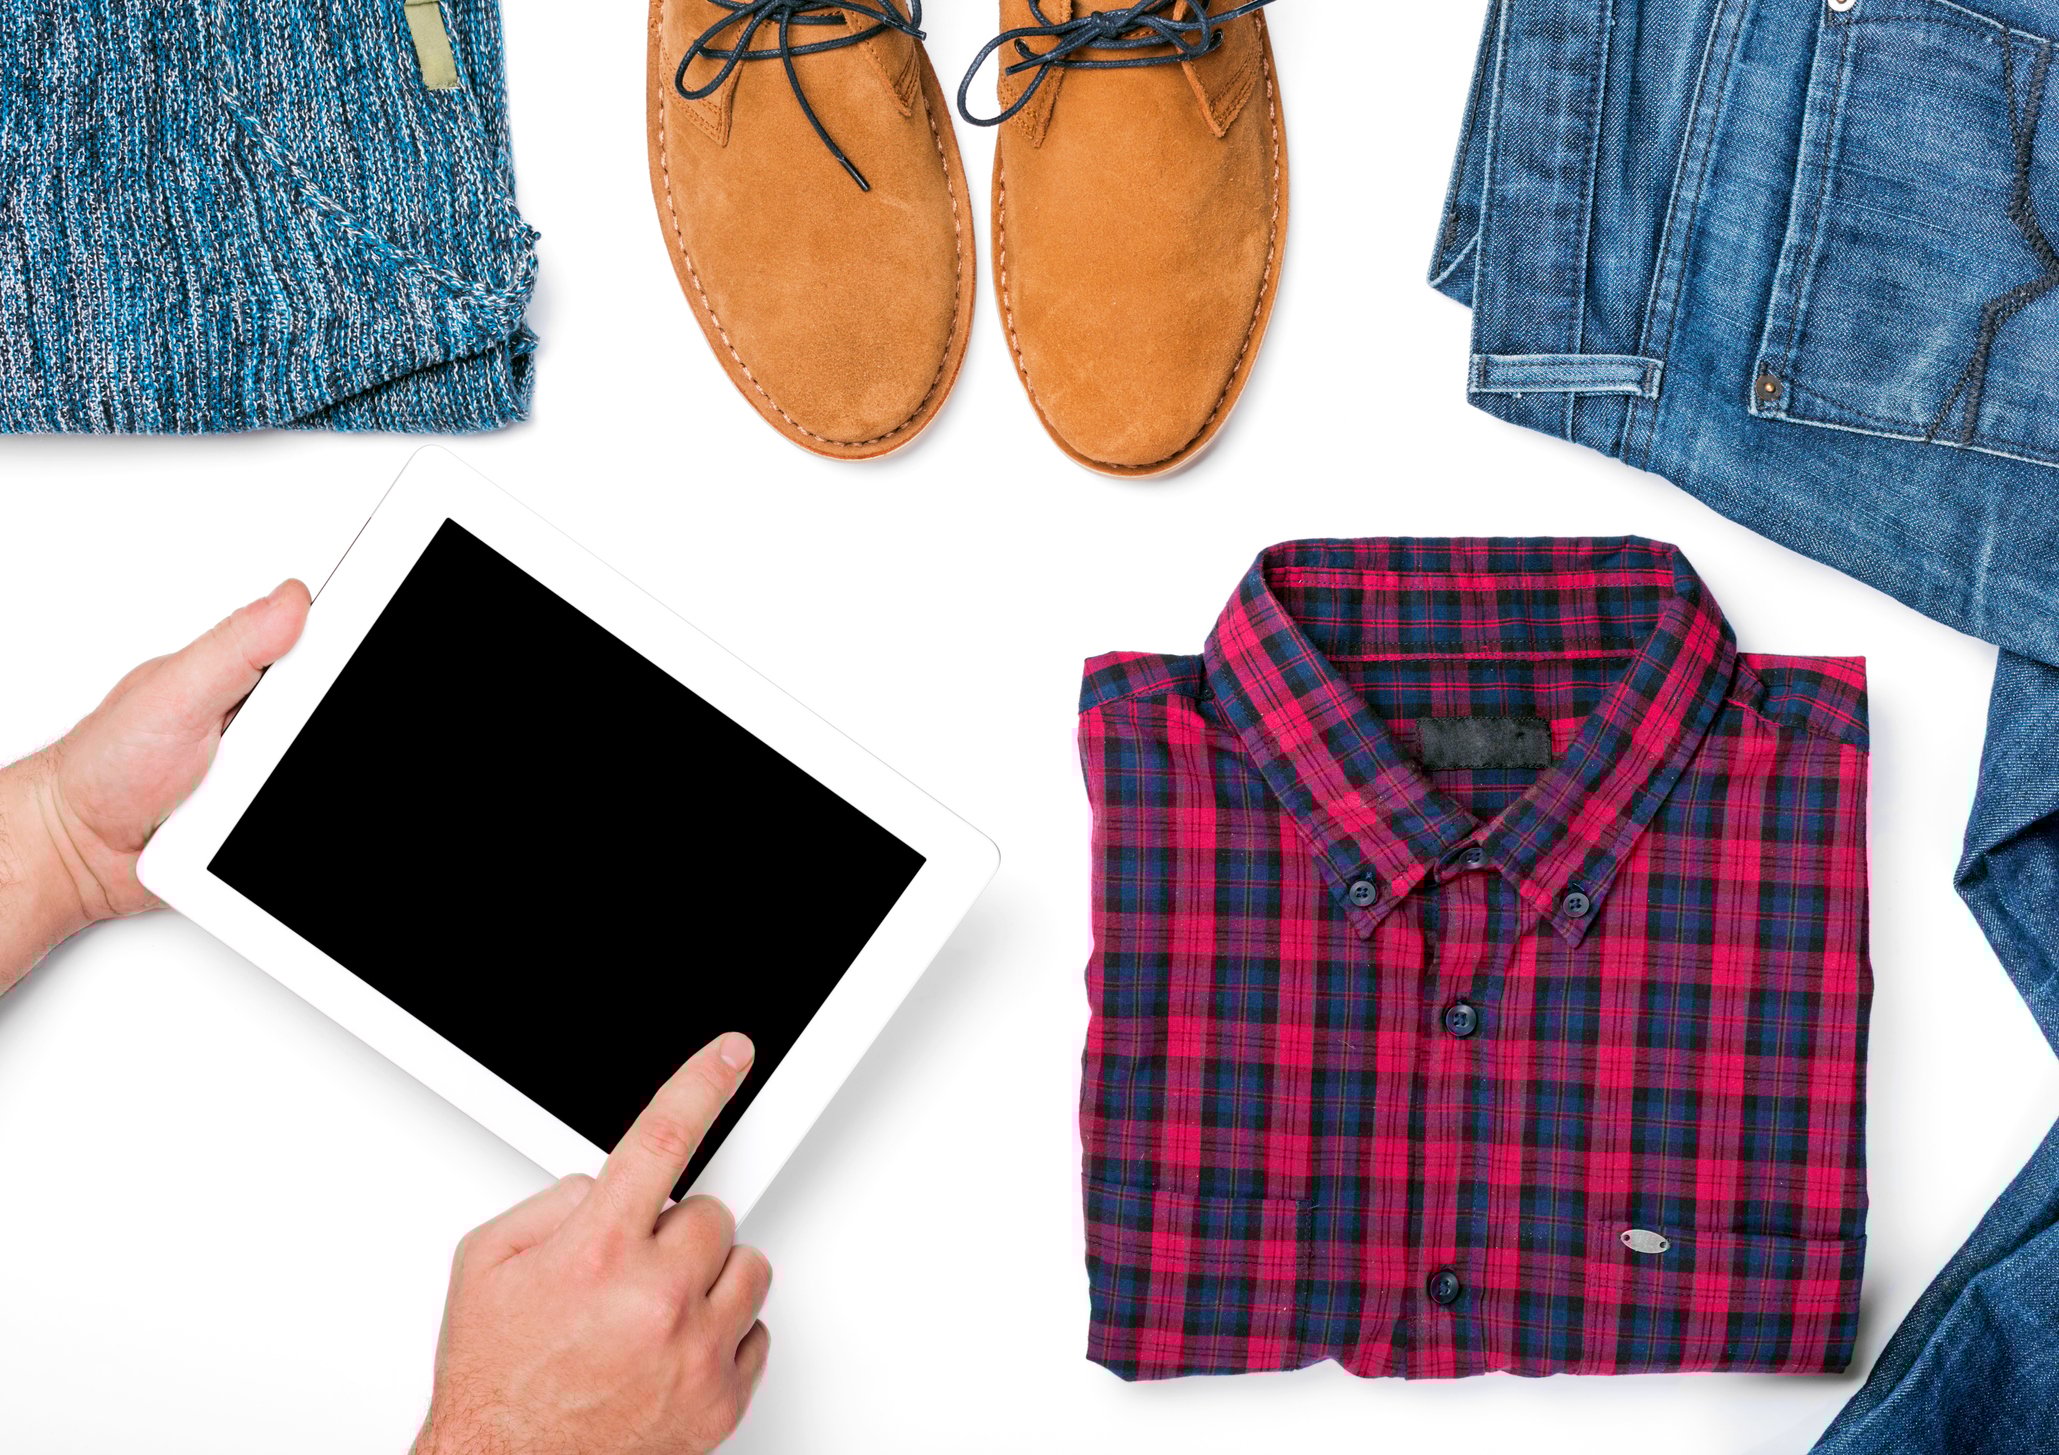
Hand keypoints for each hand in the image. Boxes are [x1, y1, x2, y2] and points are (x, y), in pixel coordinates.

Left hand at [0, 581, 311, 990]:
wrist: (79, 847)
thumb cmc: (105, 767)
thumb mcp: (173, 693)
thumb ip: (233, 648)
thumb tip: (291, 600)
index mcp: (244, 672)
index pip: (318, 646)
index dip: (351, 645)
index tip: (341, 671)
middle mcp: (260, 717)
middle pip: (328, 713)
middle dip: (310, 731)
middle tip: (254, 750)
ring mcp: (265, 769)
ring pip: (314, 764)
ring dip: (288, 785)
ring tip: (238, 796)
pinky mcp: (262, 820)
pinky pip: (296, 823)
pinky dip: (277, 831)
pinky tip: (247, 826)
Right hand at [415, 1034, 772, 1454]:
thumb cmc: (496, 1384)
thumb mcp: (485, 1265)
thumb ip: (551, 1202)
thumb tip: (604, 1183)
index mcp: (596, 1253)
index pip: (662, 1139)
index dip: (701, 1085)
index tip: (730, 1056)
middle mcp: (655, 1299)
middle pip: (712, 1213)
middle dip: (675, 1231)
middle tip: (633, 1268)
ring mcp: (695, 1351)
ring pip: (747, 1267)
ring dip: (706, 1279)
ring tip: (653, 1310)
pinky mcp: (722, 1399)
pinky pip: (755, 1330)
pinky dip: (721, 1333)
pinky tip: (671, 1349)